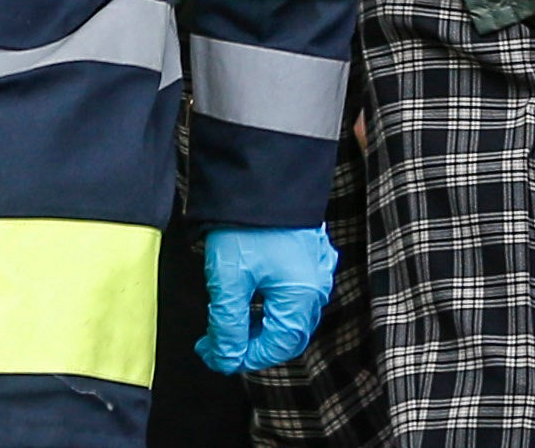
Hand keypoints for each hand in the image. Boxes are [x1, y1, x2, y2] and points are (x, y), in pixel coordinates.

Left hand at [199, 224, 338, 373]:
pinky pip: (296, 291)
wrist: (262, 175)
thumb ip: (227, 327)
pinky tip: (249, 294)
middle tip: (216, 340)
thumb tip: (225, 358)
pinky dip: (271, 302)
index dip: (244, 357)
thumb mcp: (228, 281)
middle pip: (287, 333)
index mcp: (302, 297)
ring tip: (228, 316)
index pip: (276, 347)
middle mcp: (318, 286)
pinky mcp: (313, 254)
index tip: (215, 354)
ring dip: (259, 322)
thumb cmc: (248, 226)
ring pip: (290, 313)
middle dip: (251, 342)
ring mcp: (319, 269)